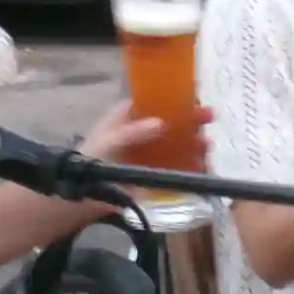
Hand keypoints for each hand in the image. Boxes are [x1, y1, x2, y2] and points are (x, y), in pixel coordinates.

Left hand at [77, 98, 213, 163]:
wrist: (83, 195)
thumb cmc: (91, 160)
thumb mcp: (109, 141)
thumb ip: (133, 132)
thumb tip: (161, 122)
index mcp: (128, 116)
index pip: (154, 100)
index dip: (174, 98)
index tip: (194, 98)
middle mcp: (142, 131)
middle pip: (171, 120)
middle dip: (191, 120)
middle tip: (210, 118)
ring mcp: (149, 152)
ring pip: (177, 143)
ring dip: (194, 143)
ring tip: (207, 147)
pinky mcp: (154, 172)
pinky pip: (176, 165)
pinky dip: (191, 164)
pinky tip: (203, 166)